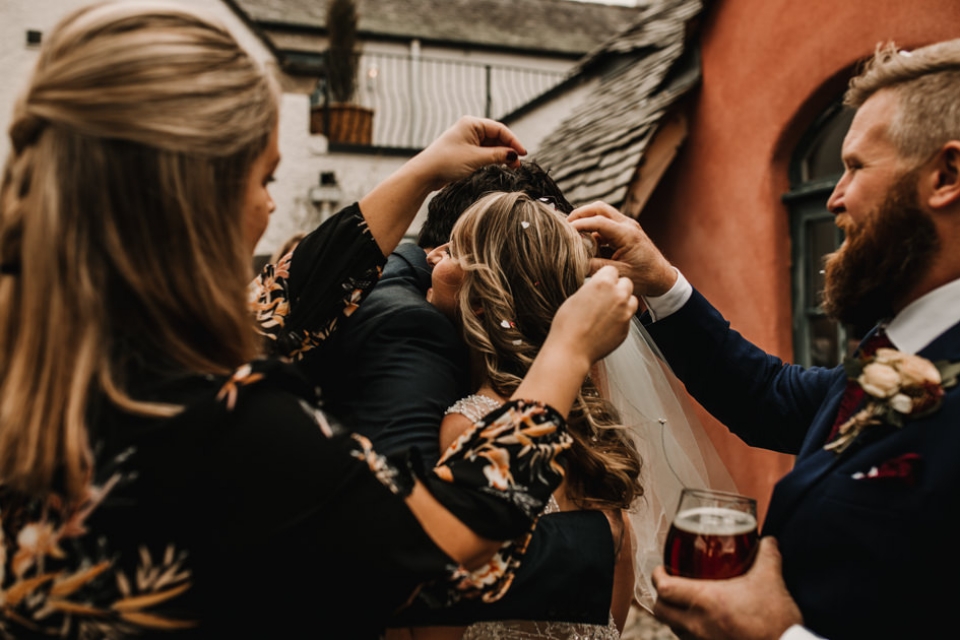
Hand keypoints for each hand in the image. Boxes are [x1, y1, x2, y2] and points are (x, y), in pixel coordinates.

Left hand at [359, 116, 524, 255]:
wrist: (426, 173)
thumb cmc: (447, 162)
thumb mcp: (476, 159)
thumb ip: (497, 156)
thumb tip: (514, 155)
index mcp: (472, 123)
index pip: (499, 129)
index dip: (513, 141)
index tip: (523, 153)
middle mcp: (470, 129)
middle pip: (497, 137)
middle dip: (508, 149)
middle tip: (518, 163)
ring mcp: (468, 140)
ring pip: (492, 146)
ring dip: (502, 155)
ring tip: (512, 167)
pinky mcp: (466, 151)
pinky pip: (485, 152)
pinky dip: (494, 158)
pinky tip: (502, 165)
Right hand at [549, 265, 637, 364]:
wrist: (571, 351)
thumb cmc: (567, 326)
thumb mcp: (575, 297)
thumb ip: (591, 289)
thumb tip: (596, 288)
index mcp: (603, 283)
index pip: (612, 270)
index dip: (605, 276)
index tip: (600, 282)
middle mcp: (618, 295)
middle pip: (626, 283)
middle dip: (617, 287)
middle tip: (605, 296)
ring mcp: (625, 313)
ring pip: (632, 300)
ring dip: (623, 302)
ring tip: (607, 311)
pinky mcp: (626, 328)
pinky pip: (628, 318)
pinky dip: (620, 319)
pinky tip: (605, 325)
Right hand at [567, 201, 676, 296]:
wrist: (662, 278)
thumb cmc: (645, 278)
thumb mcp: (619, 274)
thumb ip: (596, 266)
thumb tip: (577, 260)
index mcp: (627, 234)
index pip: (599, 221)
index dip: (580, 224)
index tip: (565, 230)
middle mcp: (628, 225)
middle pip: (599, 208)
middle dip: (580, 213)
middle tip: (565, 224)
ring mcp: (627, 226)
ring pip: (602, 212)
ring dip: (587, 219)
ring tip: (573, 232)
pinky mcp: (624, 231)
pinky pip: (606, 223)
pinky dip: (593, 228)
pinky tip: (586, 241)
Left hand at [652, 537, 802, 639]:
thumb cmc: (775, 620)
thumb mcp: (770, 581)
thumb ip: (767, 555)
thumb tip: (768, 539)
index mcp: (704, 601)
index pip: (663, 588)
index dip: (657, 576)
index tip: (662, 568)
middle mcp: (696, 625)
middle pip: (659, 611)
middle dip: (661, 597)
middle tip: (670, 584)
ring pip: (673, 628)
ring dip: (674, 616)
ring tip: (686, 604)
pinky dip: (689, 632)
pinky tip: (704, 625)